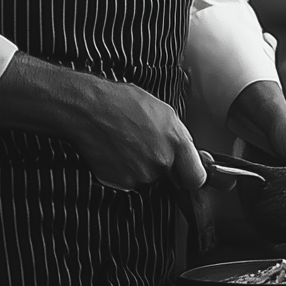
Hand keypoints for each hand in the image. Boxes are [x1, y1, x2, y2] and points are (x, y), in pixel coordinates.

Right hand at [71, 75, 208, 195]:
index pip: (196, 178)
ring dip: (140, 166)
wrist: (89, 109)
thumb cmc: (122, 103)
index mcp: (176, 142)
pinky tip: (117, 151)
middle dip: (161, 164)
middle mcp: (161, 162)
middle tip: (144, 143)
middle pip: (168, 175)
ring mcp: (140, 174)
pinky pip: (128, 180)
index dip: (191, 176)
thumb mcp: (163, 111)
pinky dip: (123, 170)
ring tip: (127, 143)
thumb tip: (188, 151)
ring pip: (147, 178)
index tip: (187, 174)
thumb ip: (179, 136)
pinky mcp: (120, 182)